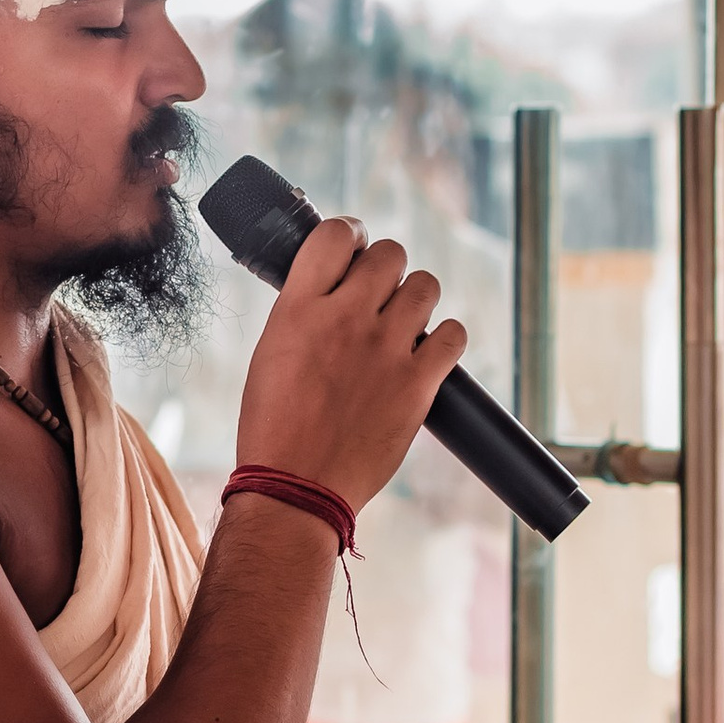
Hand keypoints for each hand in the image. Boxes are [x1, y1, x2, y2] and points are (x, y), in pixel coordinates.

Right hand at [233, 213, 465, 510]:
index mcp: (298, 309)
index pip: (335, 235)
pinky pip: (454, 335)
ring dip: (416, 298)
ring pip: (425, 286)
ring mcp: (385, 351)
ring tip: (403, 324)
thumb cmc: (274, 427)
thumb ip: (302, 311)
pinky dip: (446, 338)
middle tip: (378, 295)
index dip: (351, 234)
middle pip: (389, 254)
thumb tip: (332, 285)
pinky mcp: (417, 385)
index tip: (354, 248)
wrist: (296, 488)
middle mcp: (344, 320)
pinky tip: (428, 351)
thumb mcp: (269, 353)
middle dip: (386, 268)